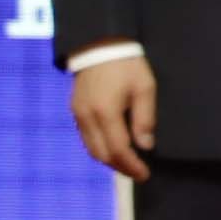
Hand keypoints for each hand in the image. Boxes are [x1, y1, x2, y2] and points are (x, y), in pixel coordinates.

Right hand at [69, 56, 158, 180]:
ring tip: (127, 164)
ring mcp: (78, 114)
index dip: (131, 166)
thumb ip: (145, 118)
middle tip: (138, 172)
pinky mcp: (75, 109)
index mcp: (106, 112)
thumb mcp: (144, 87)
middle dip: (120, 167)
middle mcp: (87, 116)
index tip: (145, 175)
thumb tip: (145, 146)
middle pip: (101, 154)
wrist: (100, 44)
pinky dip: (99, 148)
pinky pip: (86, 138)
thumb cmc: (127, 64)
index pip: (118, 149)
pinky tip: (113, 148)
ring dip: (109, 160)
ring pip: (91, 149)